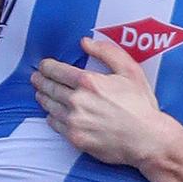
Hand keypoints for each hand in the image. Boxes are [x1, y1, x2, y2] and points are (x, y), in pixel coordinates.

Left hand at [31, 36, 174, 166]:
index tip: (44, 65)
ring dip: (43, 97)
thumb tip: (85, 42)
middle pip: (49, 88)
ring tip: (40, 93)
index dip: (47, 66)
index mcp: (88, 82)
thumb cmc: (140, 104)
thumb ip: (107, 52)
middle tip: (36, 78)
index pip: (56, 70)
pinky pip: (55, 124)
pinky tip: (51, 113)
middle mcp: (77, 101)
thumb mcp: (130, 70)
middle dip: (40, 80)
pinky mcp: (75, 138)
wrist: (146, 138)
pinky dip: (50, 116)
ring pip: (49, 106)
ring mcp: (74, 121)